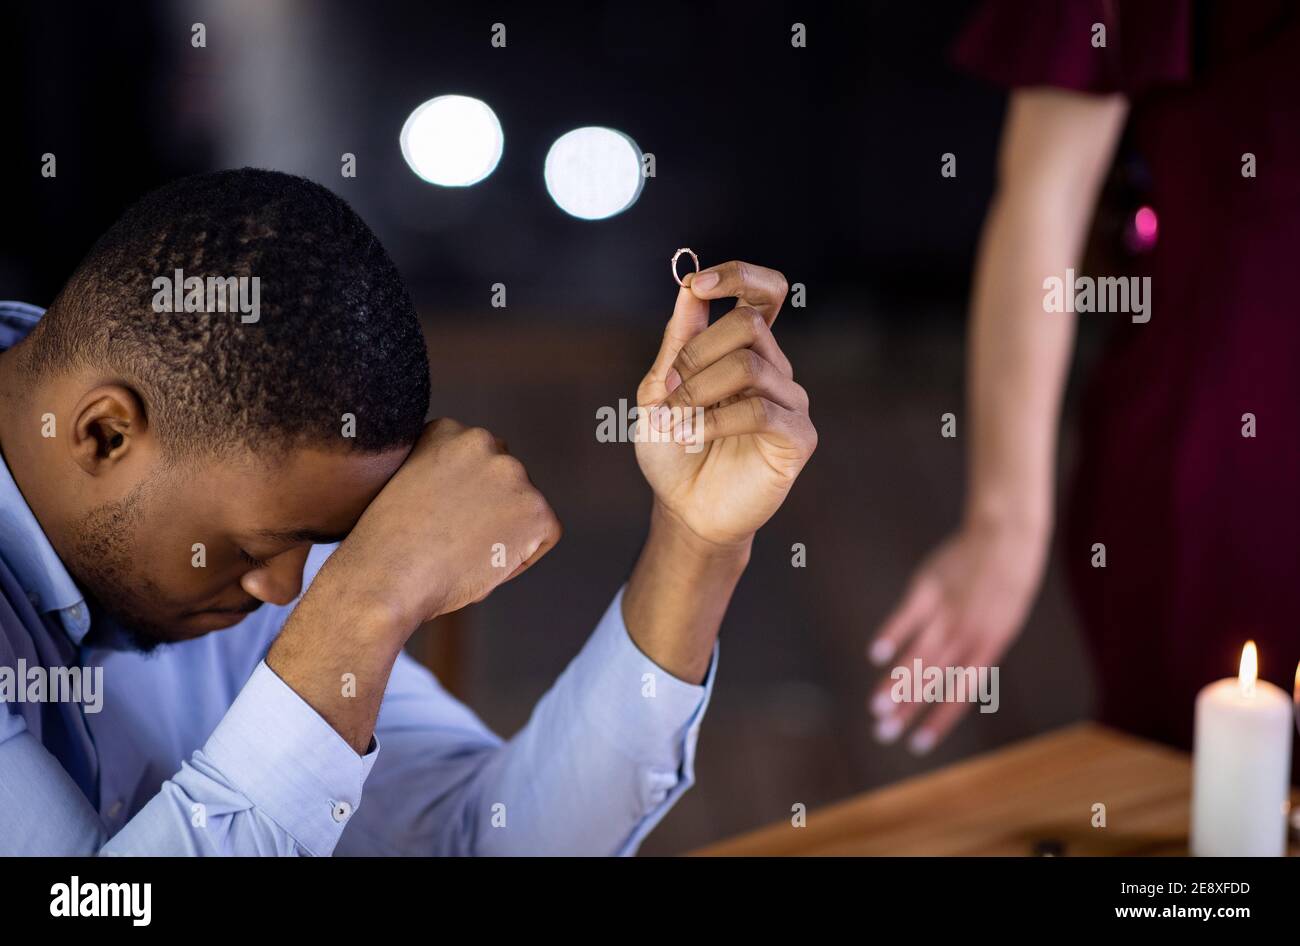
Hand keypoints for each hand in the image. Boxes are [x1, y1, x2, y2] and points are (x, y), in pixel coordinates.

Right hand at [327, 418, 560, 632]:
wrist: (388, 576)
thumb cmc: (386, 546)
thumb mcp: (406, 485)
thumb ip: (443, 473)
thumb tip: (474, 492)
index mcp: (446, 430)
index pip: (476, 461)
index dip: (462, 498)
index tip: (439, 521)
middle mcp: (483, 441)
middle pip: (504, 479)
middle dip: (490, 508)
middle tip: (455, 540)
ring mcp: (513, 474)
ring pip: (523, 508)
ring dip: (504, 530)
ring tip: (464, 553)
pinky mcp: (537, 509)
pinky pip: (542, 537)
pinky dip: (521, 557)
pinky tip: (484, 565)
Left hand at [634, 260, 816, 547]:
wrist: (686, 510)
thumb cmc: (674, 451)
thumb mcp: (660, 391)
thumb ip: (677, 343)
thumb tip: (688, 288)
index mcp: (746, 349)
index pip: (765, 291)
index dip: (738, 276)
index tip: (697, 286)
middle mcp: (775, 368)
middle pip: (748, 323)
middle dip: (696, 352)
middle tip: (667, 391)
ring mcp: (791, 401)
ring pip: (750, 364)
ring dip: (699, 391)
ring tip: (675, 422)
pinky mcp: (798, 437)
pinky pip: (761, 409)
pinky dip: (718, 419)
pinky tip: (695, 436)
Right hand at [866, 517, 1048, 752]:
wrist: (1008, 537)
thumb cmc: (1004, 582)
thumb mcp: (999, 622)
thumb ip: (972, 648)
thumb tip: (944, 674)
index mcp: (988, 646)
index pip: (960, 694)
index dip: (939, 721)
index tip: (917, 746)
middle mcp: (966, 634)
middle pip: (932, 680)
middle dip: (907, 709)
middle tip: (883, 734)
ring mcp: (947, 611)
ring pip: (919, 654)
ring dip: (896, 682)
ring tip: (875, 708)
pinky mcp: (929, 587)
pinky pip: (908, 615)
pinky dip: (892, 635)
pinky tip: (875, 654)